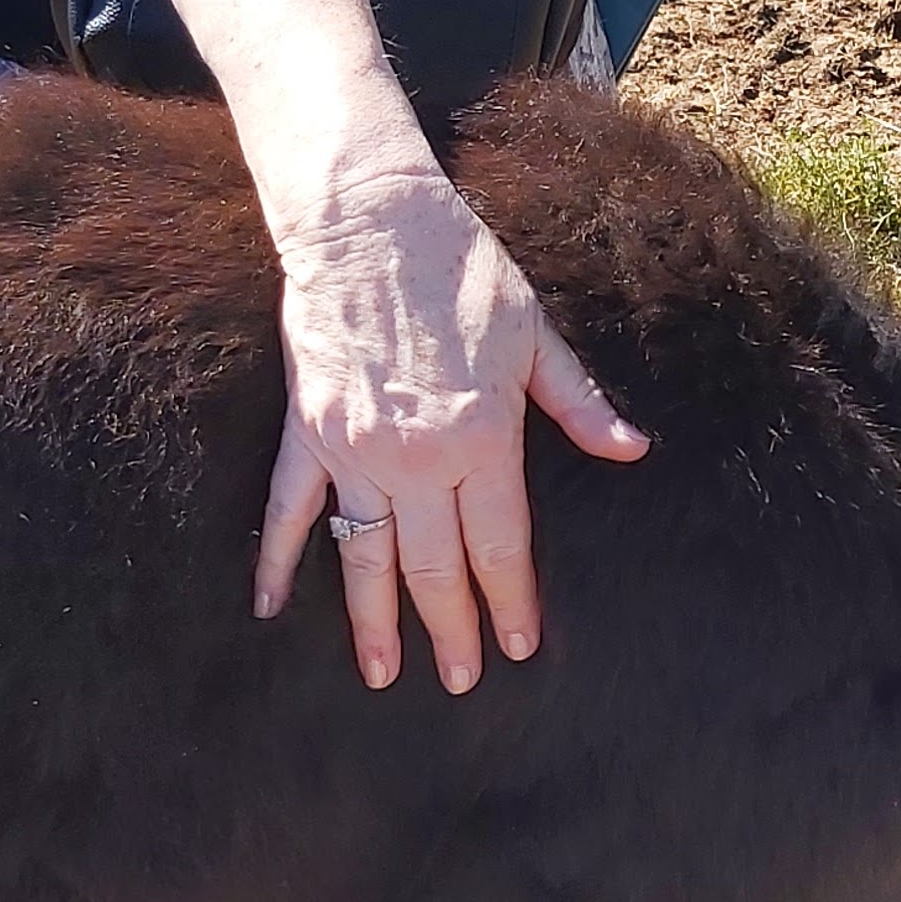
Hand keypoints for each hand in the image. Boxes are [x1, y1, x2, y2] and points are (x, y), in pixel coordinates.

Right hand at [251, 161, 645, 691]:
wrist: (368, 221)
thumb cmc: (462, 271)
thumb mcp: (536, 335)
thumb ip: (578, 403)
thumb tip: (631, 450)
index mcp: (481, 436)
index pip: (500, 543)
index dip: (511, 599)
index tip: (519, 645)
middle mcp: (416, 457)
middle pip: (435, 565)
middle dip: (450, 628)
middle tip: (462, 680)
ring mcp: (353, 449)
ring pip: (364, 555)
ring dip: (374, 620)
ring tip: (383, 674)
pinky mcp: (308, 430)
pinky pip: (291, 509)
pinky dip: (278, 559)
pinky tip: (269, 608)